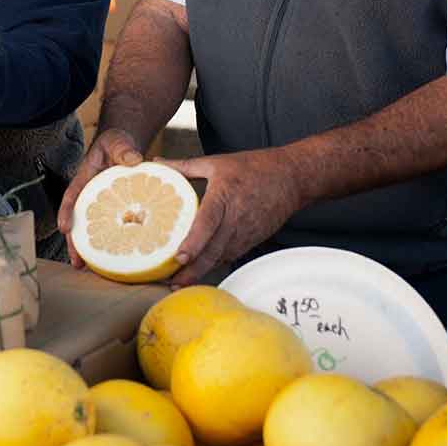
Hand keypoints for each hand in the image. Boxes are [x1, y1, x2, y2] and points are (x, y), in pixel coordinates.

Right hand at [58, 128, 143, 266]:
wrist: (123, 146)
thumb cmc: (116, 143)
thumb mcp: (118, 142)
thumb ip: (123, 150)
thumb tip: (134, 160)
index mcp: (85, 178)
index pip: (72, 195)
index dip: (66, 211)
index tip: (64, 227)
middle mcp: (89, 194)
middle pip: (78, 219)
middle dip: (74, 241)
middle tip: (77, 261)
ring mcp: (100, 203)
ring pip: (91, 227)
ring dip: (88, 247)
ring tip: (87, 268)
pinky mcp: (112, 210)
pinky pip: (109, 226)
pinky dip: (109, 241)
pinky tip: (112, 259)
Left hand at [161, 149, 302, 286]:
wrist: (290, 178)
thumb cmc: (251, 168)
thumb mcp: (215, 163)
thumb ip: (183, 165)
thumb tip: (156, 162)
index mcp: (224, 195)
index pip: (208, 222)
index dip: (194, 242)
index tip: (179, 257)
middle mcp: (236, 218)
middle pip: (213, 249)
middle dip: (192, 270)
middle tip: (171, 283)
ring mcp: (246, 232)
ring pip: (221, 257)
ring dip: (202, 272)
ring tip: (179, 283)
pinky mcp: (251, 240)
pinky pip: (230, 255)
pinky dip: (215, 264)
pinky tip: (199, 271)